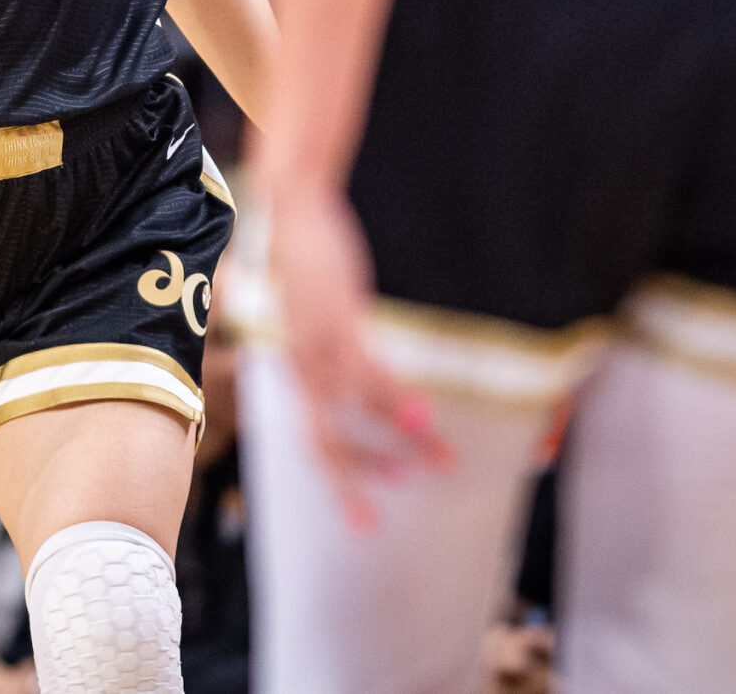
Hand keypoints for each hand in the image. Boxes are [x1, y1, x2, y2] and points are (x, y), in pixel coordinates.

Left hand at [268, 186, 449, 528]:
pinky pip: (373, 375)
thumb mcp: (316, 309)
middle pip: (324, 441)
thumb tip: (356, 361)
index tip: (368, 506)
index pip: (314, 434)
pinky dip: (399, 401)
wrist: (292, 211)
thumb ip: (332, 342)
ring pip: (362, 414)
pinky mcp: (339, 325)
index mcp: (296, 366)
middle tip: (370, 524)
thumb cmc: (307, 257)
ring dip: (404, 443)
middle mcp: (301, 367)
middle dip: (351, 483)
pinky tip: (428, 419)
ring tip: (443, 464)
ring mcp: (319, 349)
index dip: (340, 472)